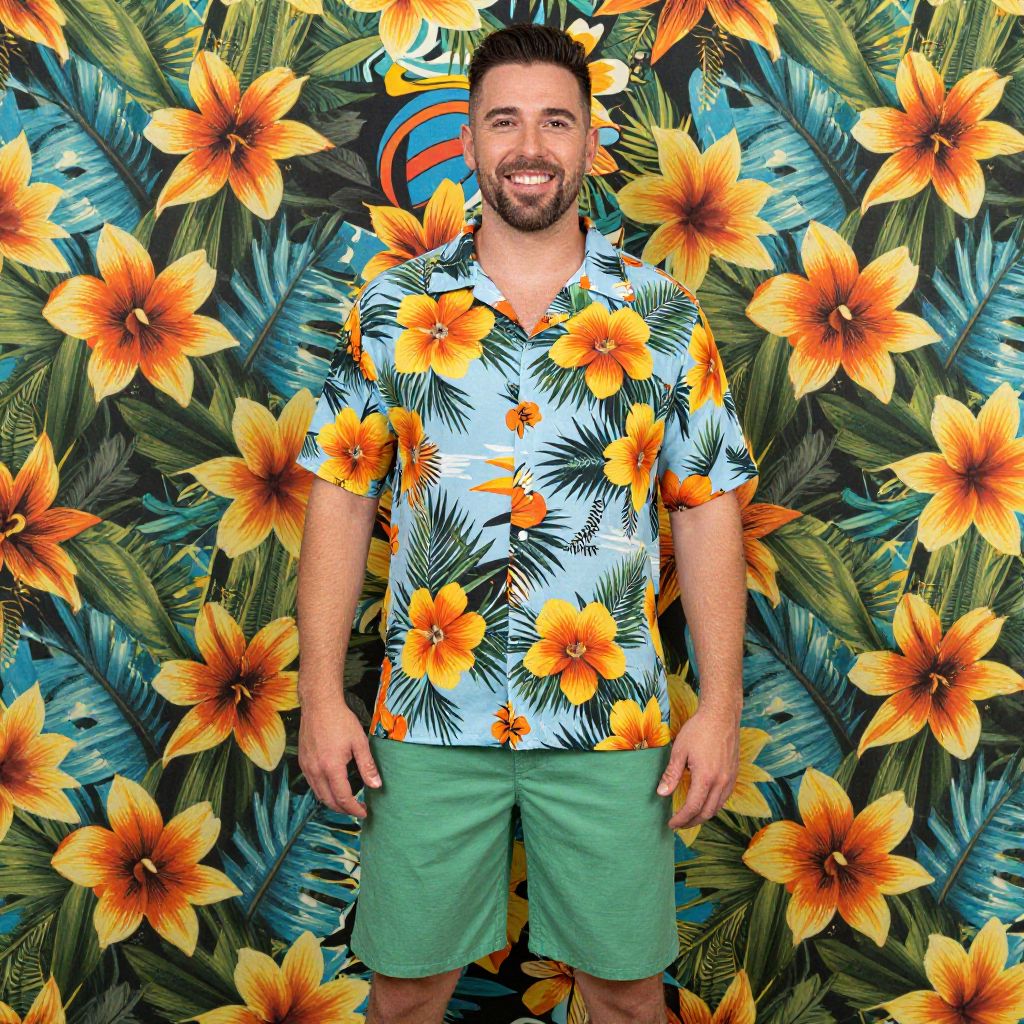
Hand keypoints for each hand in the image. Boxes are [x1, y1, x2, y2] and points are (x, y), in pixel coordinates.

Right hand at [298, 700, 380, 817]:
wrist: (319, 704)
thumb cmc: (341, 720)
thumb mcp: (359, 742)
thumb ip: (367, 766)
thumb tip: (376, 785)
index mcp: (332, 767)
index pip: (343, 798)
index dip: (354, 809)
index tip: (364, 812)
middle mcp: (316, 770)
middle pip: (329, 801)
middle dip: (343, 809)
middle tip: (357, 810)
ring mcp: (307, 767)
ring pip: (318, 794)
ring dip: (332, 802)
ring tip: (346, 802)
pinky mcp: (303, 762)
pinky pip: (312, 784)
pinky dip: (322, 792)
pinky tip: (332, 788)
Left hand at [658, 704, 739, 829]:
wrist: (721, 715)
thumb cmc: (699, 730)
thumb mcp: (680, 751)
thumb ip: (671, 774)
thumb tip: (661, 793)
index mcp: (706, 778)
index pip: (692, 808)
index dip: (681, 819)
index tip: (671, 824)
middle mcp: (721, 782)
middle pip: (707, 813)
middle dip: (691, 822)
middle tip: (678, 825)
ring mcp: (730, 779)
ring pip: (717, 807)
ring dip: (703, 816)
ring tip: (689, 817)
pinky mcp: (734, 774)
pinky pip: (724, 798)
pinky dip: (713, 805)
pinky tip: (704, 803)